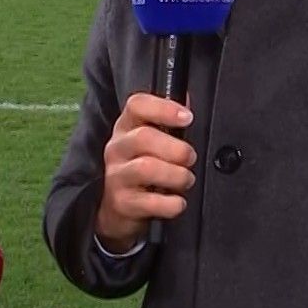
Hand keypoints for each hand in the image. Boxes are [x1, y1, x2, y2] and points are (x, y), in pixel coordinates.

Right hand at [93, 93, 196, 250]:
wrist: (117, 207)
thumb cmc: (141, 167)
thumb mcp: (151, 140)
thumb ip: (168, 122)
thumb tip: (187, 100)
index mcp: (126, 127)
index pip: (137, 105)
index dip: (164, 108)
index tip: (188, 118)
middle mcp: (117, 148)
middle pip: (144, 137)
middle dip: (176, 148)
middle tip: (190, 158)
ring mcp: (117, 176)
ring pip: (146, 168)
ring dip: (176, 175)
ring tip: (186, 179)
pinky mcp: (122, 202)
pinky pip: (151, 202)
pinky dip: (172, 203)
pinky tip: (178, 202)